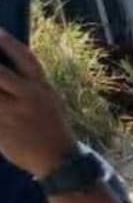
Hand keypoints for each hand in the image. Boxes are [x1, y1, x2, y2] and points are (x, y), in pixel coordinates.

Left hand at [0, 31, 74, 177]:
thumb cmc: (51, 125)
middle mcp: (28, 98)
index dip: (10, 43)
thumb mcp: (49, 99)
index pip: (26, 59)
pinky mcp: (1, 130)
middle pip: (1, 74)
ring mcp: (13, 115)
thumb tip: (9, 67)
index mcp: (42, 88)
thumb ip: (30, 84)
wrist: (57, 158)